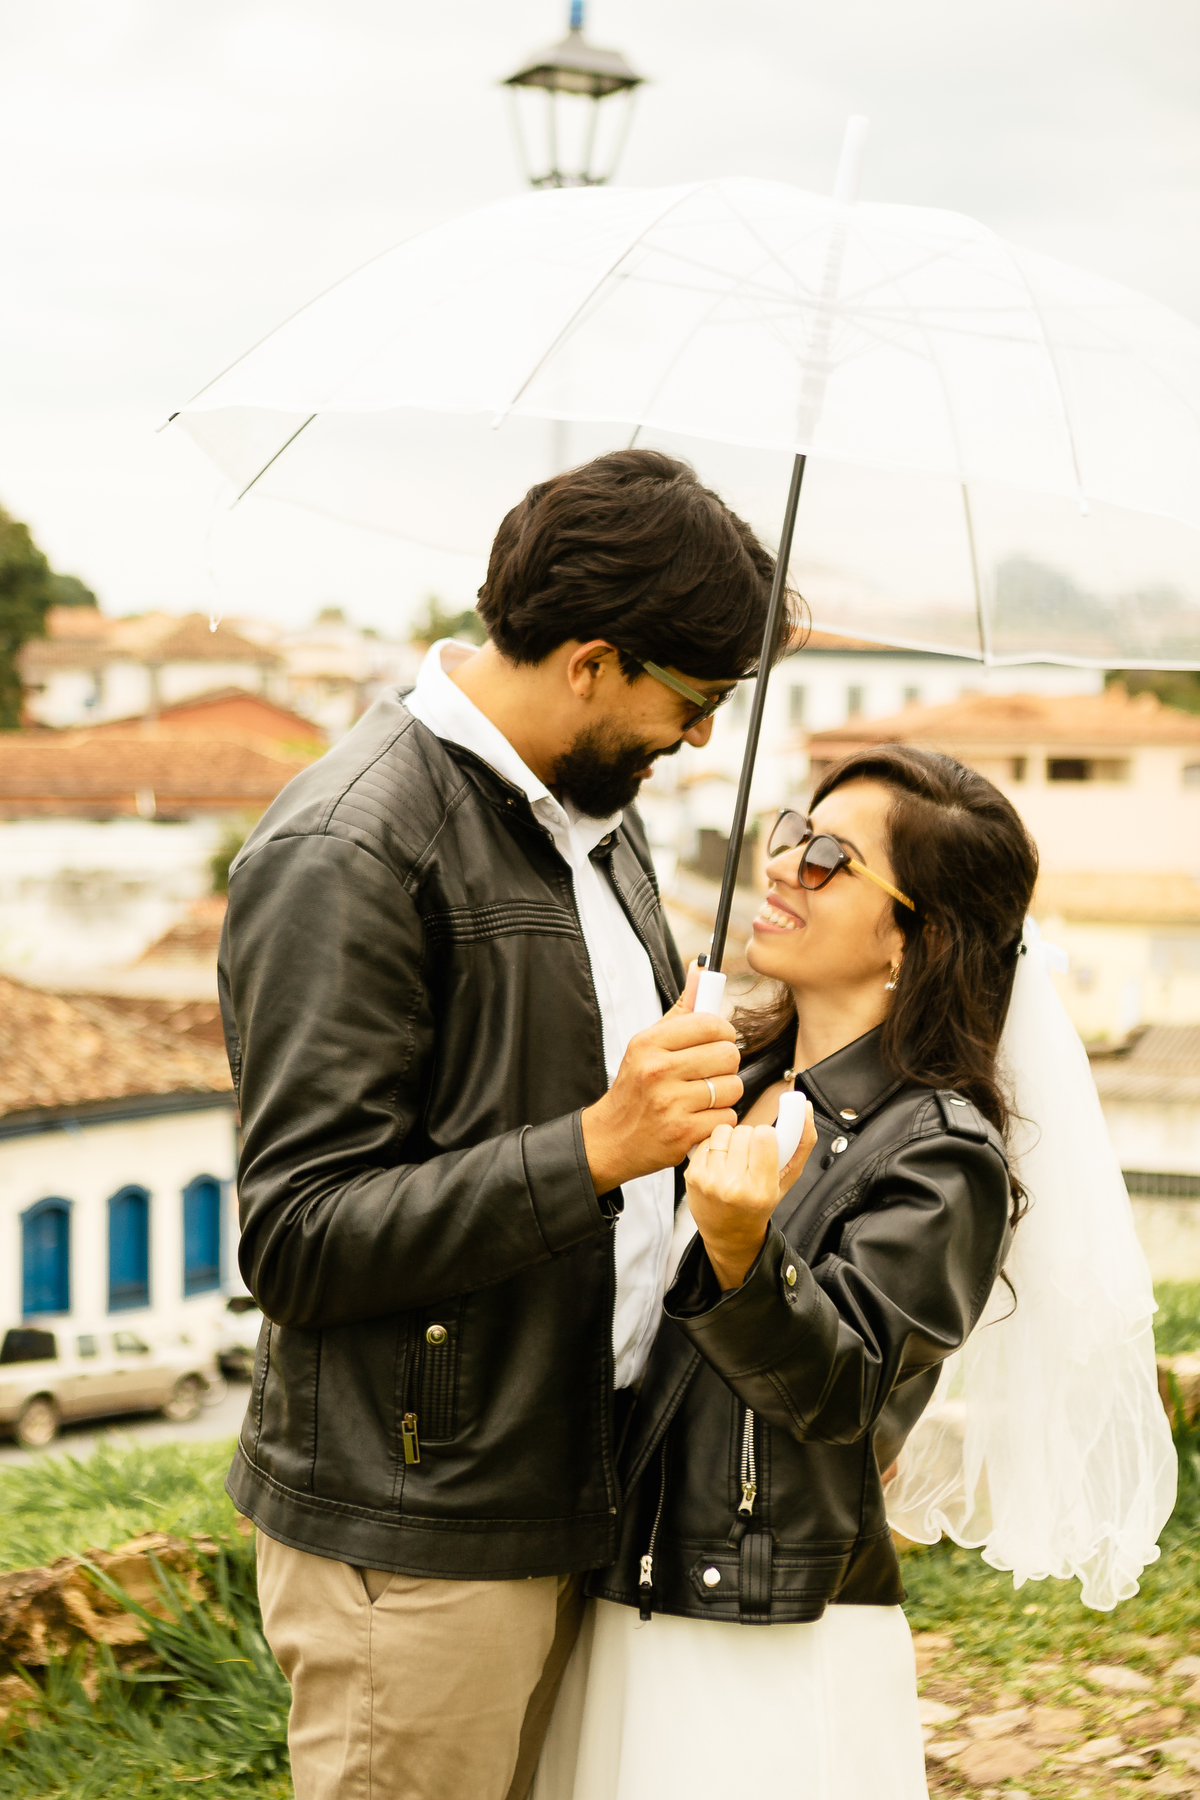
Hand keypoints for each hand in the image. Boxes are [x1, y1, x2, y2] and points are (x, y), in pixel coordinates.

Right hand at [581, 963, 741, 1193]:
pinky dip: (719, 1120)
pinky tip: (700, 1118)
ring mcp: (670, 1103)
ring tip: (704, 1097)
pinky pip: (727, 1117)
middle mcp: (657, 1070)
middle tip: (710, 1072)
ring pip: (732, 1087)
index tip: (719, 1041)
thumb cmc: (635, 1087)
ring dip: (724, 1094)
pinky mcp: (682, 1133)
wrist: (610, 1139)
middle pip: (728, 1055)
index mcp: (649, 1043)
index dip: (724, 1032)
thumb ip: (681, 1009)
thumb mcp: (648, 1044)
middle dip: (725, 1065)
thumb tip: (702, 968)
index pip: (710, 1024)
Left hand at [685, 1109, 816, 1290]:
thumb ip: (802, 1142)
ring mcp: (710, 1182)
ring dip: (731, 1139)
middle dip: (750, 1138)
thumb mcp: (788, 1179)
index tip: (767, 1145)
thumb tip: (806, 1107)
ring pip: (724, 1132)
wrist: (729, 1234)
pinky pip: (707, 1140)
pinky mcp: (692, 1176)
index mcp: (761, 1190)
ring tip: (735, 1158)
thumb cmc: (760, 1204)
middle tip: (750, 1156)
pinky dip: (715, 1146)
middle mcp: (734, 1187)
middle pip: (744, 1131)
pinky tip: (720, 1163)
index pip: (765, 1136)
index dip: (767, 1136)